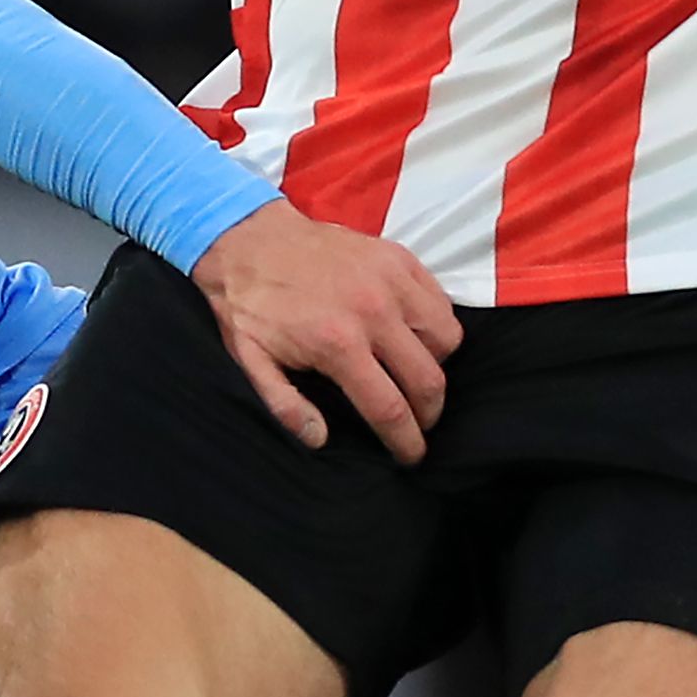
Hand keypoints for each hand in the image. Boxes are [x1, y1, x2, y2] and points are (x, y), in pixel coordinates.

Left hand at [189, 203, 461, 464]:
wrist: (250, 241)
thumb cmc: (250, 306)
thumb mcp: (251, 361)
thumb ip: (285, 405)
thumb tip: (319, 439)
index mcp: (338, 343)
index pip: (390, 408)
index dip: (406, 441)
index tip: (411, 455)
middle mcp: (374, 311)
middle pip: (428, 380)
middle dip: (429, 413)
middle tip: (418, 422)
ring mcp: (391, 280)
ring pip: (446, 339)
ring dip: (436, 366)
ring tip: (414, 374)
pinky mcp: (399, 257)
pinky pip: (441, 301)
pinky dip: (436, 325)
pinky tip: (413, 335)